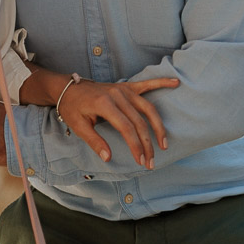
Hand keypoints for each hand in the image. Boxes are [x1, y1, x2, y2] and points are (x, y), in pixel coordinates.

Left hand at [59, 77, 178, 168]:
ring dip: (158, 126)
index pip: (126, 128)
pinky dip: (162, 82)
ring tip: (165, 142)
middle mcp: (118, 95)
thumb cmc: (73, 108)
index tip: (140, 161)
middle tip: (151, 161)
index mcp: (105, 104)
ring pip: (148, 108)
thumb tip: (108, 158)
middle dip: (147, 143)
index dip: (135, 145)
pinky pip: (147, 84)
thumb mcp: (78, 126)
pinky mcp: (127, 86)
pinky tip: (175, 82)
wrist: (68, 88)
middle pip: (139, 121)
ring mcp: (124, 89)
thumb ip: (95, 142)